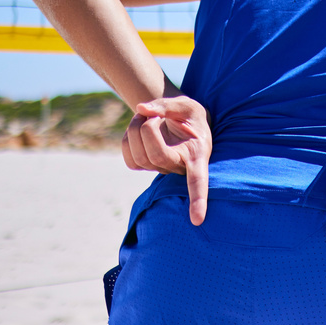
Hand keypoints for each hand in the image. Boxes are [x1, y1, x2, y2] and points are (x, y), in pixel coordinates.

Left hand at [122, 96, 211, 225]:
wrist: (179, 121)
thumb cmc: (188, 116)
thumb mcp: (187, 104)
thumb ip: (167, 104)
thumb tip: (142, 109)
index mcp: (197, 155)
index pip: (197, 180)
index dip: (198, 199)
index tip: (197, 220)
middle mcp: (179, 167)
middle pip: (155, 155)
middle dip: (146, 129)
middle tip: (153, 113)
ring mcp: (160, 169)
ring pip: (138, 156)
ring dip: (135, 128)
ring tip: (148, 117)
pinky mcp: (143, 166)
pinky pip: (128, 157)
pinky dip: (128, 138)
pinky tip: (139, 130)